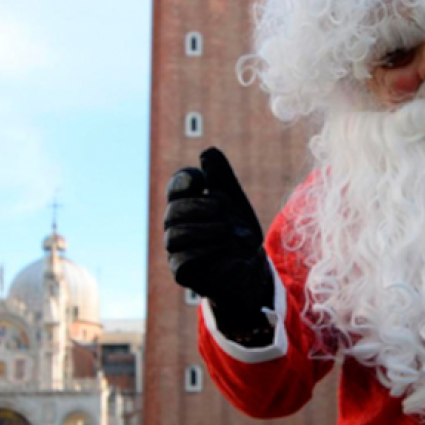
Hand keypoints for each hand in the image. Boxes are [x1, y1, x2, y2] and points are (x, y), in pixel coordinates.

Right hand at [164, 147, 274, 341]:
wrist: (251, 267)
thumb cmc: (239, 231)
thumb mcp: (235, 200)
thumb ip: (221, 177)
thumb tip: (207, 153)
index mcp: (186, 204)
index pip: (176, 187)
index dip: (185, 180)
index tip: (202, 179)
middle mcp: (175, 226)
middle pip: (173, 211)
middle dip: (198, 206)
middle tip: (221, 208)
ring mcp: (176, 250)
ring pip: (176, 236)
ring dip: (205, 229)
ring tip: (228, 230)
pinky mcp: (182, 272)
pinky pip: (184, 260)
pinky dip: (206, 251)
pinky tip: (225, 247)